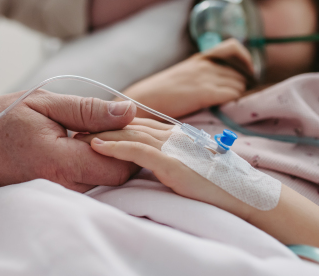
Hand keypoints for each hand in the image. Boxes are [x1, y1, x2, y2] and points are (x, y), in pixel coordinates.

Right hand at [0, 90, 139, 193]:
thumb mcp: (42, 103)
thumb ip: (88, 109)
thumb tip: (130, 110)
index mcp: (59, 162)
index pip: (120, 165)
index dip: (129, 141)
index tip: (121, 120)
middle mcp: (61, 188)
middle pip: (116, 177)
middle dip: (122, 149)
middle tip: (107, 122)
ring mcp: (57, 198)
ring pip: (102, 182)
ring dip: (105, 157)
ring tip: (87, 132)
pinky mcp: (53, 199)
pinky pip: (86, 185)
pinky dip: (91, 165)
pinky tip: (76, 146)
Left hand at [74, 118, 250, 217]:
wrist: (244, 194)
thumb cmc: (218, 183)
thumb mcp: (191, 164)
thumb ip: (170, 158)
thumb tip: (148, 161)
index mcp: (176, 134)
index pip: (137, 124)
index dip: (112, 124)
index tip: (90, 127)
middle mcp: (172, 135)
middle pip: (128, 126)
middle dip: (101, 125)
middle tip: (75, 128)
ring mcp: (173, 148)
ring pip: (129, 134)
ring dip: (101, 133)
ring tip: (78, 135)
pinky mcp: (172, 164)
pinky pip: (137, 151)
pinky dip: (115, 147)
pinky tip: (96, 146)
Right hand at [123, 39, 253, 118]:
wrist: (144, 100)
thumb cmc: (160, 94)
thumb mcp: (182, 77)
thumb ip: (201, 77)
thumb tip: (220, 86)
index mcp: (199, 59)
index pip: (234, 47)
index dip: (244, 61)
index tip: (245, 76)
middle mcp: (205, 65)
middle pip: (241, 72)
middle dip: (243, 85)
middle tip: (234, 100)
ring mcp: (205, 78)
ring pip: (240, 84)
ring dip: (238, 96)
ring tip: (228, 108)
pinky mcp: (204, 92)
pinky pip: (233, 94)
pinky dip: (234, 103)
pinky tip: (224, 110)